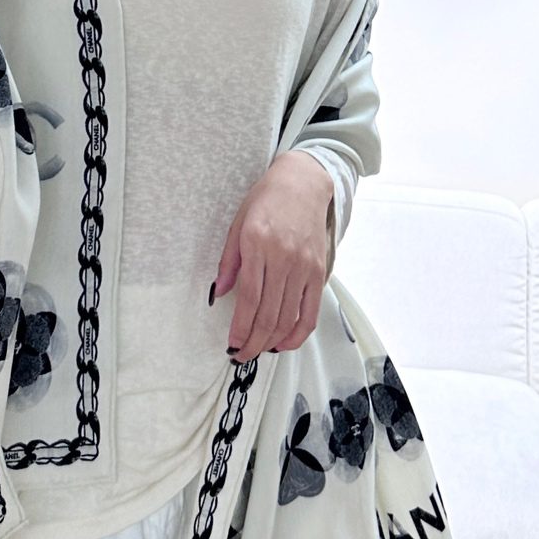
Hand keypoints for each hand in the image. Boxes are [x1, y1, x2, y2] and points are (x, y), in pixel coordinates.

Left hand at [210, 152, 334, 361]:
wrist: (303, 183)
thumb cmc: (267, 201)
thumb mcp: (238, 225)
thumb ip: (229, 262)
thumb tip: (220, 294)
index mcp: (258, 245)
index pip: (248, 299)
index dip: (239, 328)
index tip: (232, 344)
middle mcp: (284, 258)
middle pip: (268, 314)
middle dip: (253, 342)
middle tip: (241, 355)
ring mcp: (304, 267)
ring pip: (288, 317)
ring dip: (271, 341)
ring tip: (258, 350)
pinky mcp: (319, 272)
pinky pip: (311, 312)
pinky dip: (297, 333)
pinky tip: (284, 342)